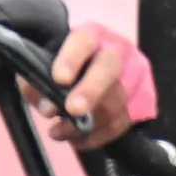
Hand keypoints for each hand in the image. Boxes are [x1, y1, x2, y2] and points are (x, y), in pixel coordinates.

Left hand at [42, 24, 140, 147]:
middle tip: (73, 110)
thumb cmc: (59, 65)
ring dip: (88, 122)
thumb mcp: (39, 67)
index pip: (84, 40)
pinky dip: (98, 136)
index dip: (72, 58)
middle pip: (109, 68)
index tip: (59, 79)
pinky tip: (76, 140)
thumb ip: (36, 83)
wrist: (86, 72)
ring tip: (59, 131)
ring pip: (117, 101)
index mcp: (91, 36)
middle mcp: (116, 52)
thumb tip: (48, 107)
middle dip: (91, 91)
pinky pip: (122, 123)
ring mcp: (132, 77)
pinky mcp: (139, 102)